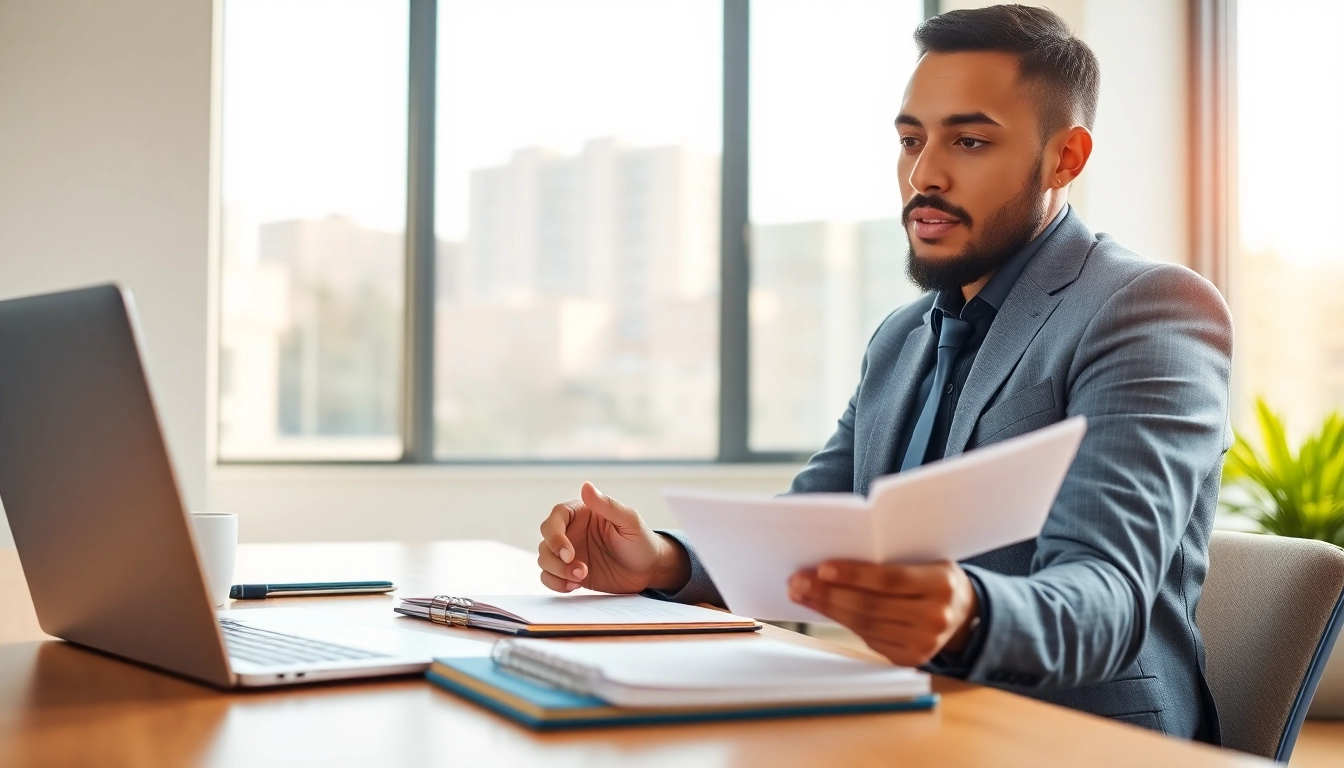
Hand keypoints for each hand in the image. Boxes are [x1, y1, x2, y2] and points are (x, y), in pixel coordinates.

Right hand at [538, 482, 690, 594]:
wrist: (648, 571)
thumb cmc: (641, 541)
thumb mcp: (629, 522)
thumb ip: (608, 505)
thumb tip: (586, 486)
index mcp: (582, 513)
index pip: (557, 516)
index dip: (555, 535)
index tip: (568, 552)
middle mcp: (571, 531)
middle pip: (546, 539)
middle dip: (555, 557)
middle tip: (580, 570)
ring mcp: (569, 553)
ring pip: (544, 559)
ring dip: (557, 572)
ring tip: (581, 578)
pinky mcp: (569, 572)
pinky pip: (549, 577)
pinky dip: (555, 583)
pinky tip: (573, 586)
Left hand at [788, 560, 978, 667]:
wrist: (965, 615)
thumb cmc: (934, 577)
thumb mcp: (925, 560)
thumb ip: (891, 560)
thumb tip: (833, 562)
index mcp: (941, 584)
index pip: (889, 580)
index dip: (853, 575)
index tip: (821, 568)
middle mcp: (935, 617)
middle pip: (870, 606)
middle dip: (828, 594)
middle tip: (797, 582)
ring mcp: (924, 643)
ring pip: (864, 625)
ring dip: (827, 608)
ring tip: (801, 594)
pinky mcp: (910, 658)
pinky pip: (869, 638)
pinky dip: (844, 622)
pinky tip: (824, 609)